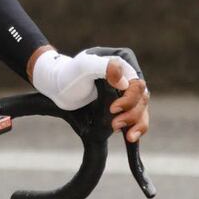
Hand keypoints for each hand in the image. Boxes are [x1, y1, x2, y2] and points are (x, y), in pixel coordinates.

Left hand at [30, 46, 150, 142]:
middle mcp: (129, 75)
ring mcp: (127, 91)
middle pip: (142, 99)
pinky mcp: (123, 105)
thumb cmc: (69, 73)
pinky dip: (136, 128)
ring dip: (136, 124)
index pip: (137, 84)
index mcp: (123, 61)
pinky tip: (130, 137)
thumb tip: (125, 82)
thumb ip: (104, 67)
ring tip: (127, 136)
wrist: (57, 87)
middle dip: (131, 114)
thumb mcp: (83, 66)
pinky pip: (137, 117)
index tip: (112, 109)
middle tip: (114, 125)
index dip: (129, 99)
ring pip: (142, 110)